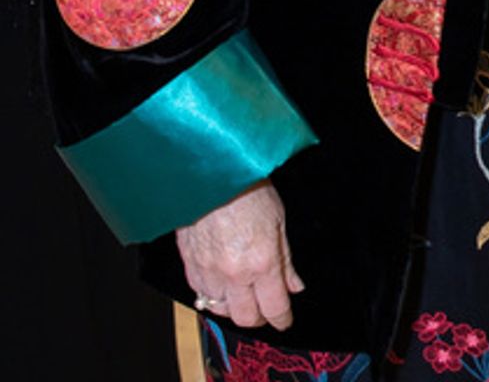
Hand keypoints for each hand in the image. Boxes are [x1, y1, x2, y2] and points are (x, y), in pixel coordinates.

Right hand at [175, 181, 303, 330]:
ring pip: (220, 310)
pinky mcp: (189, 266)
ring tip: (244, 294)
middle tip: (266, 308)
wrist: (212, 172)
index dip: (282, 319)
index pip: (274, 307)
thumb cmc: (247, 186)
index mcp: (262, 261)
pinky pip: (200, 294)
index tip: (285, 320)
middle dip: (260, 318)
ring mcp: (209, 272)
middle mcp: (234, 272)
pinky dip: (212, 295)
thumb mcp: (279, 219)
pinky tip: (221, 284)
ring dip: (234, 307)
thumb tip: (294, 284)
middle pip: (246, 317)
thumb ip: (286, 259)